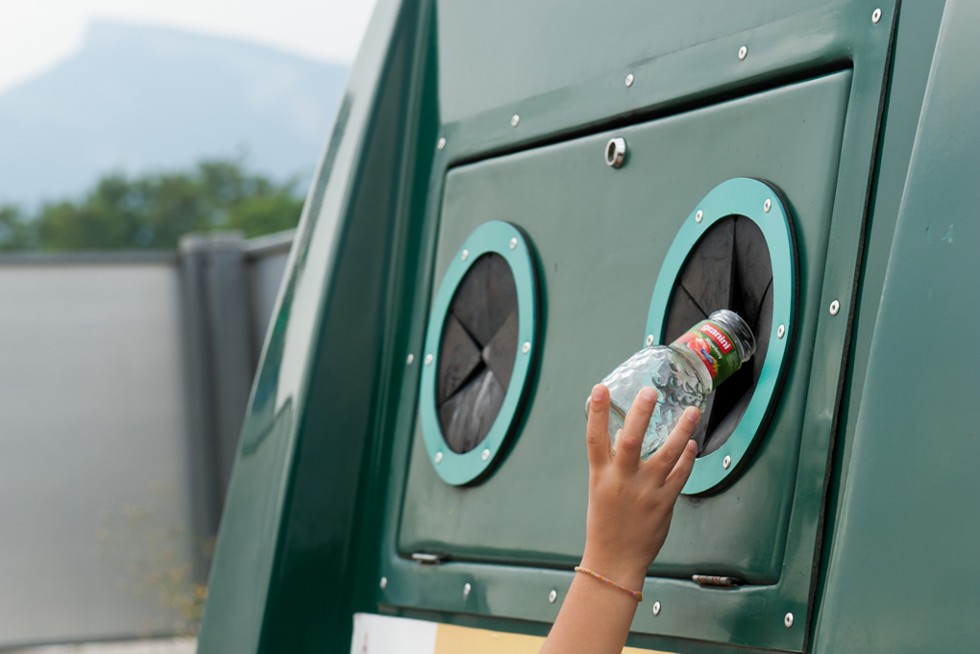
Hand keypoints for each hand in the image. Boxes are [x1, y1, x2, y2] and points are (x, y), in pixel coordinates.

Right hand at [579, 384, 699, 590]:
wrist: (614, 560)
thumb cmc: (605, 523)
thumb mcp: (600, 489)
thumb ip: (612, 462)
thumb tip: (622, 434)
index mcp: (600, 476)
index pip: (595, 438)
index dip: (598, 412)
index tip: (600, 388)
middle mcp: (622, 481)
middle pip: (632, 441)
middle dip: (641, 414)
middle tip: (650, 392)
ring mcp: (645, 492)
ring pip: (667, 455)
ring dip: (681, 431)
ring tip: (692, 412)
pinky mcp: (664, 504)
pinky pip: (680, 476)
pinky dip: (687, 458)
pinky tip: (692, 444)